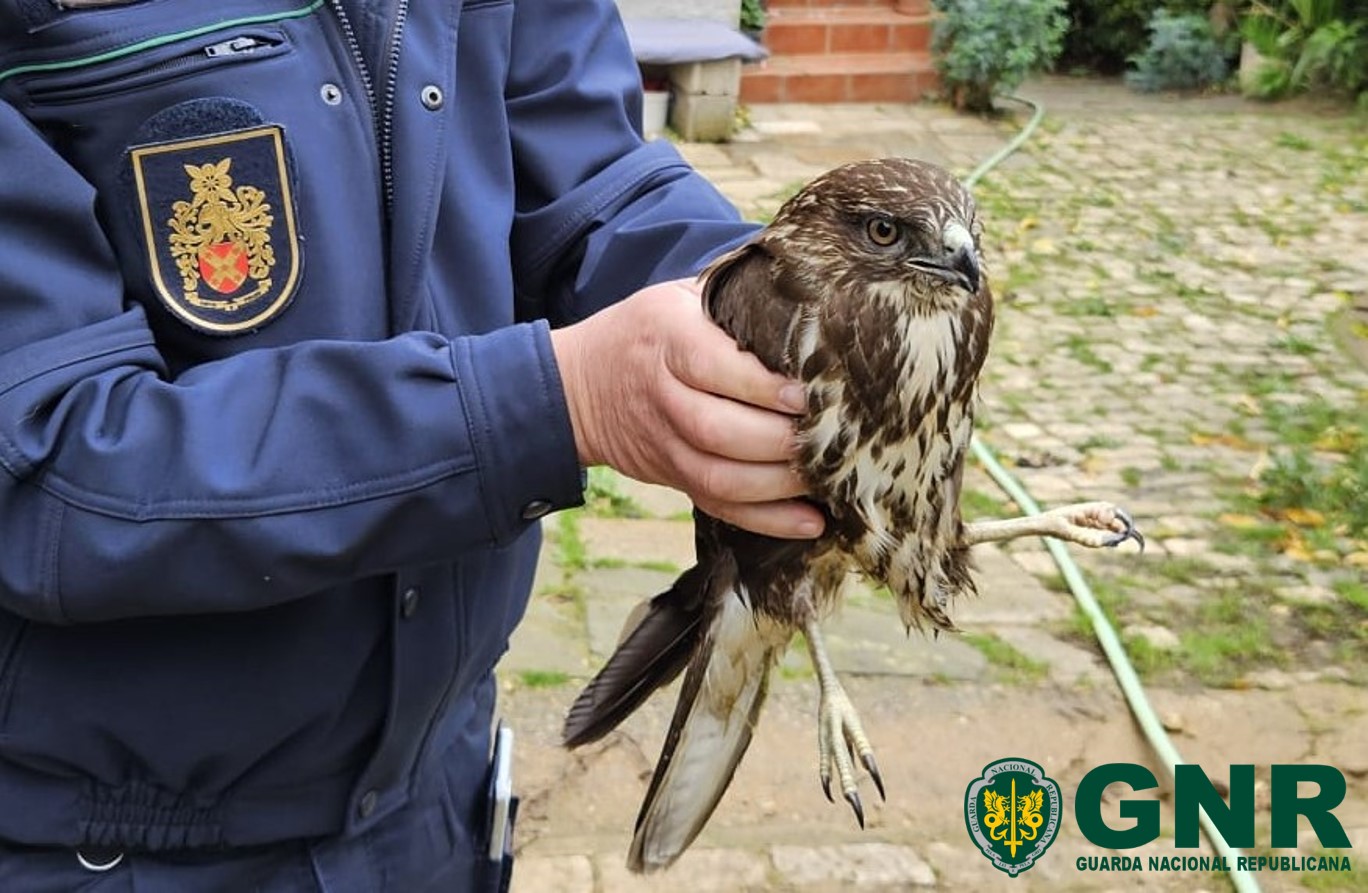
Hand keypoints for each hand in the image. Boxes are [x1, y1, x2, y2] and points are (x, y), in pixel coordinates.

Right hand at [549, 278, 824, 538]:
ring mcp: (666, 444)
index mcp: (668, 339)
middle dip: (780, 440)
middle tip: (830, 435)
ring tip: (828, 475)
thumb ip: (737, 294)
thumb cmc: (652, 330)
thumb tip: (815, 292)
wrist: (582, 384)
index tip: (809, 393)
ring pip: (719, 477)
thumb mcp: (683, 295)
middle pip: (718, 431)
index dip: (764, 387)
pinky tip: (811, 521)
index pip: (714, 368)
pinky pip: (718, 506)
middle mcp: (662, 395)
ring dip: (778, 484)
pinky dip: (766, 521)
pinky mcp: (674, 478)